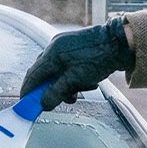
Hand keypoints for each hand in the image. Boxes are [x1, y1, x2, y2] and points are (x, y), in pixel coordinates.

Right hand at [20, 17, 134, 110]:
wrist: (120, 43)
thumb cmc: (99, 59)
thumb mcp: (76, 80)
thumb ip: (57, 92)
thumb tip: (43, 104)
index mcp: (52, 53)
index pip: (32, 75)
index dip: (28, 91)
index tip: (26, 104)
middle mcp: (54, 47)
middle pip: (44, 74)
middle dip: (50, 90)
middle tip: (57, 101)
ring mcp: (63, 44)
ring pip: (56, 71)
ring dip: (64, 85)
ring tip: (78, 92)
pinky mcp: (73, 46)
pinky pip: (65, 65)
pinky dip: (71, 77)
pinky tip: (84, 82)